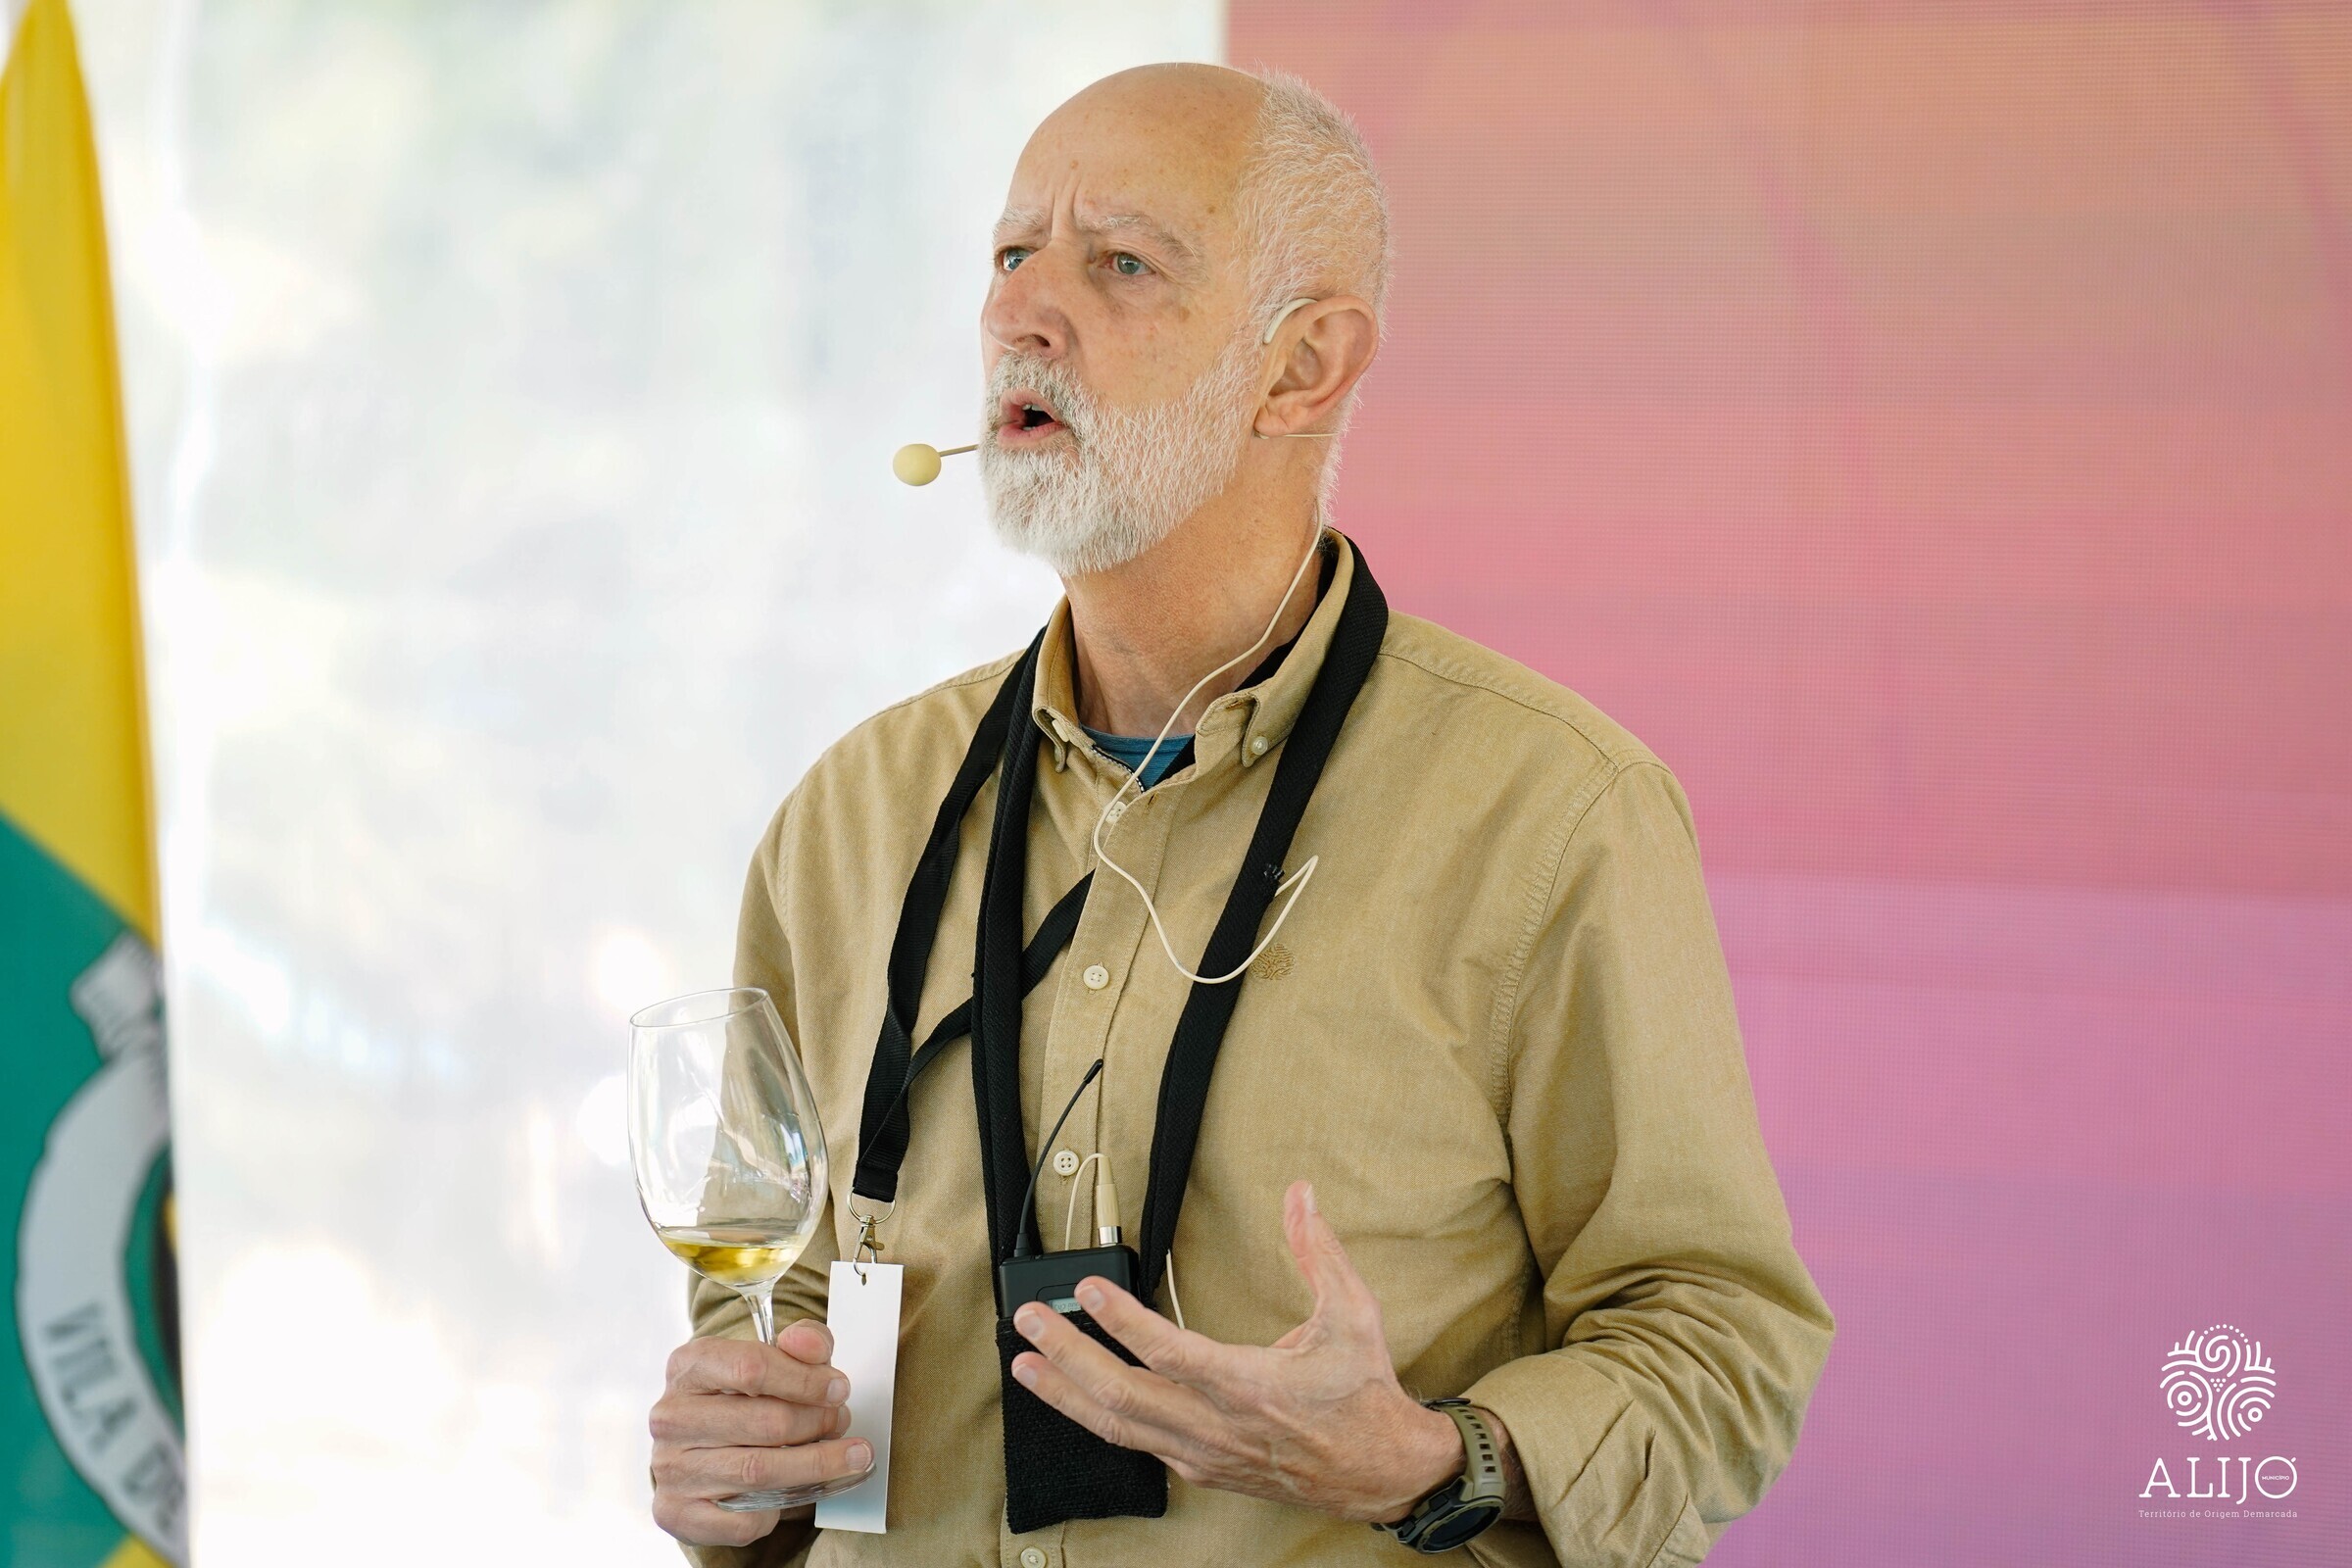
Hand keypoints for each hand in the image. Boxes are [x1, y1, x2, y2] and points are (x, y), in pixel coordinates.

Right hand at [648, 1320, 873, 1546]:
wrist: (696, 1452)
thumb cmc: (740, 1399)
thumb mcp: (771, 1357)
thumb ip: (802, 1342)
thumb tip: (815, 1348)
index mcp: (689, 1366)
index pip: (751, 1367)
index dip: (805, 1379)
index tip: (839, 1389)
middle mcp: (671, 1417)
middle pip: (763, 1421)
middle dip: (816, 1422)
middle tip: (841, 1421)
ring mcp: (670, 1468)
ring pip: (759, 1470)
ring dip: (816, 1464)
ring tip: (849, 1456)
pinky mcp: (676, 1512)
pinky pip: (743, 1519)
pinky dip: (777, 1510)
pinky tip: (792, 1492)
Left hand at [1008, 1180, 1465, 1521]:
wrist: (1382, 1473)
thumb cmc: (1364, 1394)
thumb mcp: (1353, 1313)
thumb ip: (1319, 1251)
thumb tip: (1301, 1195)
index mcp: (1250, 1387)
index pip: (1170, 1353)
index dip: (1122, 1322)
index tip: (1088, 1290)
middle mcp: (1217, 1427)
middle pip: (1123, 1395)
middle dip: (1068, 1356)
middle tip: (1029, 1322)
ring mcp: (1203, 1454)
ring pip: (1119, 1427)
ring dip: (1065, 1394)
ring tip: (1025, 1364)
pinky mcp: (1200, 1470)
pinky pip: (1137, 1444)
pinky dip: (1097, 1417)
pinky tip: (1072, 1396)